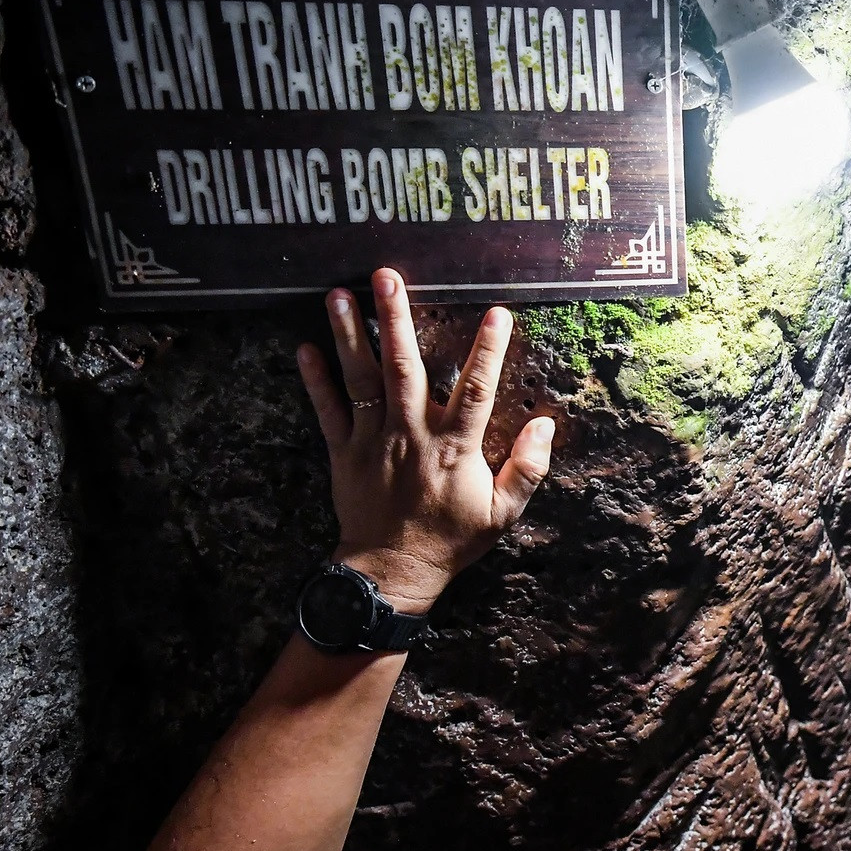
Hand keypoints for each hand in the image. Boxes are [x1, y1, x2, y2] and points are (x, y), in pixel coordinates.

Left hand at [295, 268, 553, 613]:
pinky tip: (305, 348)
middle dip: (397, 319)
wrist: (392, 573)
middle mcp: (412, 436)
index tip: (497, 313)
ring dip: (350, 335)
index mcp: (455, 448)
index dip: (488, 350)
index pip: (475, 389)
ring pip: (361, 380)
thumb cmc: (451, 541)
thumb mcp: (503, 514)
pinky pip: (328, 411)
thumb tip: (544, 426)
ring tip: (341, 295)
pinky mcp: (343, 453)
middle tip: (387, 277)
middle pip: (404, 367)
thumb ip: (527, 469)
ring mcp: (373, 442)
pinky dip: (315, 380)